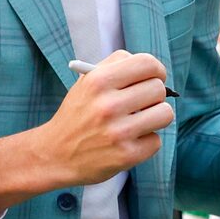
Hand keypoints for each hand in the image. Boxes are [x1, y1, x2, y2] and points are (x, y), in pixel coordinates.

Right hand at [0, 49, 173, 206]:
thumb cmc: (77, 115)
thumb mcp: (86, 83)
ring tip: (140, 122)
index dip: (157, 70)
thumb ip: (116, 68)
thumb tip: (153, 70)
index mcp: (98, 81)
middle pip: (159, 89)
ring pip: (165, 114)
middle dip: (154, 96)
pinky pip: (156, 141)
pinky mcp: (126, 155)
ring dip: (156, 118)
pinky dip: (146, 142)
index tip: (155, 78)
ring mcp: (118, 131)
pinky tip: (130, 142)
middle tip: (143, 104)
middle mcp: (108, 105)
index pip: (146, 63)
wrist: (54, 155)